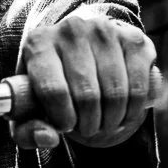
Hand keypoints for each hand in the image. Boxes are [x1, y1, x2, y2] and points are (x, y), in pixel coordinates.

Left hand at [17, 10, 161, 150]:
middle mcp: (72, 29)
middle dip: (89, 124)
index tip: (66, 127)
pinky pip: (139, 87)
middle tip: (87, 129)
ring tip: (104, 123)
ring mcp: (106, 31)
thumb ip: (28, 130)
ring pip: (115, 93)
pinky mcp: (134, 39)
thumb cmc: (50, 85)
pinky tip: (123, 114)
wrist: (80, 51)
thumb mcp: (30, 109)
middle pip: (87, 95)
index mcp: (38, 44)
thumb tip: (48, 138)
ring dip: (111, 120)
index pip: (53, 90)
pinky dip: (132, 110)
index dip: (63, 119)